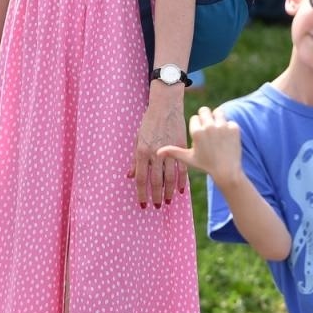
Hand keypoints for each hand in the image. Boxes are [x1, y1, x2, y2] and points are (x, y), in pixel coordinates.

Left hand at [129, 87, 186, 207]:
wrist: (165, 106)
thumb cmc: (149, 122)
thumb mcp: (137, 139)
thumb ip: (135, 159)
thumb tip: (130, 176)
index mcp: (142, 151)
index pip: (141, 179)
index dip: (142, 194)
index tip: (143, 204)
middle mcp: (155, 153)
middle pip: (156, 181)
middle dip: (156, 196)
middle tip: (158, 206)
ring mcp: (169, 150)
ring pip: (170, 177)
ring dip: (169, 191)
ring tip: (168, 201)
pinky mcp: (181, 147)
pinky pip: (182, 168)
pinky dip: (182, 181)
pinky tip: (181, 190)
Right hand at [158, 106, 241, 185]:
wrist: (227, 172)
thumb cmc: (206, 165)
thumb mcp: (189, 158)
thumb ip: (173, 152)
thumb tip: (157, 152)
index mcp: (197, 132)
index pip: (194, 118)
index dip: (196, 126)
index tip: (200, 136)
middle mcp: (209, 127)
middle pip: (204, 110)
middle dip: (205, 117)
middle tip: (208, 130)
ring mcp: (223, 126)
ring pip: (218, 112)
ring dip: (217, 119)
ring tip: (217, 132)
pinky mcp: (234, 128)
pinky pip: (230, 121)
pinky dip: (229, 128)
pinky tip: (227, 139)